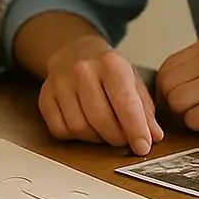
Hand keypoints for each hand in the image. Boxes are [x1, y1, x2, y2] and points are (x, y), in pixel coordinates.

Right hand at [39, 36, 162, 155]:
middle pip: (101, 119)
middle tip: (124, 139)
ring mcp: (60, 83)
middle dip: (117, 137)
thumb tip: (154, 136)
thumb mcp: (132, 81)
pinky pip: (60, 130)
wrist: (73, 51)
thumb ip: (144, 109)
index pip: (124, 102)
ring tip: (104, 129)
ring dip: (96, 138)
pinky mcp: (45, 97)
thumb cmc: (107, 70)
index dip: (135, 129)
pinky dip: (75, 136)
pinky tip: (84, 125)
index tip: (143, 147)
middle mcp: (82, 70)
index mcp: (110, 63)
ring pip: (80, 128)